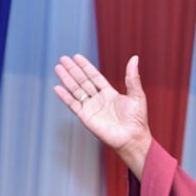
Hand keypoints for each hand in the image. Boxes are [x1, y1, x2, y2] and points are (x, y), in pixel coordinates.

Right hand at [54, 54, 151, 177]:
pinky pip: (73, 104)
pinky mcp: (85, 117)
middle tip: (63, 59)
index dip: (86, 67)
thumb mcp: (137, 95)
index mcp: (109, 94)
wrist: (132, 138)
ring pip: (76, 90)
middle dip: (73, 70)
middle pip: (83, 81)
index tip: (76, 56)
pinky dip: (65, 96)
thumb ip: (132, 77)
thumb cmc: (137, 119)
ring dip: (67, 79)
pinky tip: (57, 87)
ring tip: (58, 68)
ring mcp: (91, 108)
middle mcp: (98, 100)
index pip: (94, 77)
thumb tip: (134, 57)